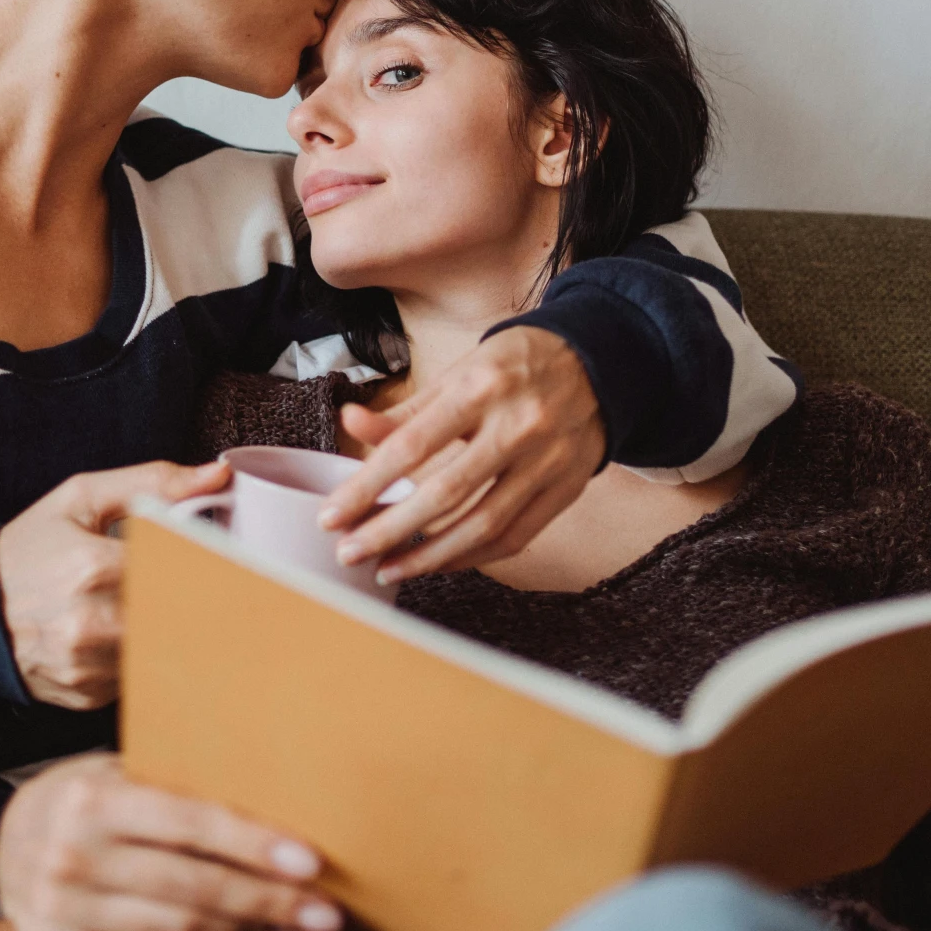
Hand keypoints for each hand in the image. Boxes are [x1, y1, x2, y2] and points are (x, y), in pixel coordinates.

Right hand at [0, 459, 228, 708]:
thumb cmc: (29, 550)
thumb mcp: (79, 500)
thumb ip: (151, 482)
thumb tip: (214, 476)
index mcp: (92, 566)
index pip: (182, 565)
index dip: (204, 560)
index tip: (214, 556)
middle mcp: (91, 622)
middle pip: (180, 614)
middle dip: (193, 598)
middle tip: (198, 585)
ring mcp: (88, 665)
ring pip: (164, 649)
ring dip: (168, 628)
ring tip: (147, 607)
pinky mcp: (87, 695)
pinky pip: (138, 677)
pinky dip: (140, 656)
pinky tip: (120, 636)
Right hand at [0, 753, 340, 930]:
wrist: (7, 832)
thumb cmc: (89, 798)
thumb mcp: (118, 772)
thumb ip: (173, 784)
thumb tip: (275, 786)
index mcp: (96, 799)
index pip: (192, 824)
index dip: (255, 844)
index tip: (311, 863)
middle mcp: (73, 852)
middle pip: (192, 883)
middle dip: (267, 899)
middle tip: (327, 912)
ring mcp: (57, 906)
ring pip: (169, 927)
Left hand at [320, 326, 605, 583]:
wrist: (597, 362)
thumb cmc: (514, 367)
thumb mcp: (458, 373)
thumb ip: (405, 411)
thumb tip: (349, 424)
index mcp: (481, 387)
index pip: (412, 446)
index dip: (367, 485)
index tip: (332, 515)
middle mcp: (518, 425)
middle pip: (445, 493)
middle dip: (389, 530)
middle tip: (349, 552)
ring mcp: (547, 461)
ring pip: (482, 525)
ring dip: (428, 556)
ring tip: (386, 568)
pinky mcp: (567, 488)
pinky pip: (515, 536)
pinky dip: (472, 556)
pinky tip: (437, 562)